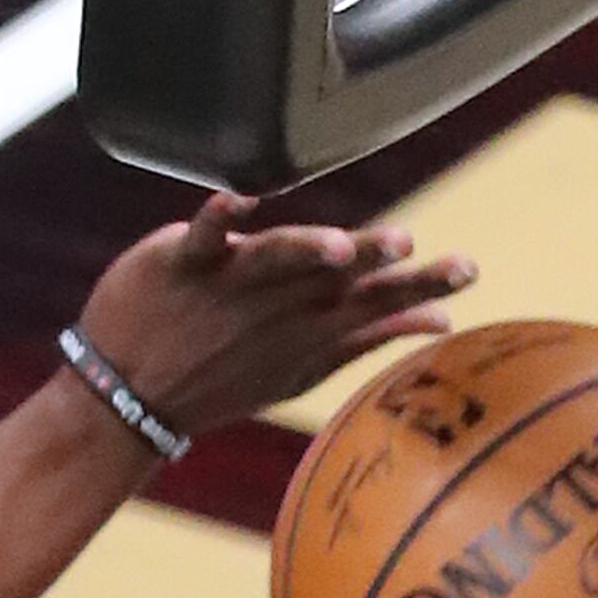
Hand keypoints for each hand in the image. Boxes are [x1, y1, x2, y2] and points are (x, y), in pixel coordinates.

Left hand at [77, 201, 475, 441]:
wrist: (130, 396)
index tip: (467, 270)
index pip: (378, 302)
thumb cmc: (225, 375)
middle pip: (334, 279)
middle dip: (373, 264)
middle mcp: (278, 307)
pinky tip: (240, 201)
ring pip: (277, 261)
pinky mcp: (180, 266)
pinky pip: (202, 240)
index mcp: (313, 327)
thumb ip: (370, 336)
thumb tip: (440, 322)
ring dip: (305, 249)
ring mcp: (229, 288)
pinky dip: (219, 220)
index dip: (422, 285)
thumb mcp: (306, 365)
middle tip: (411, 248)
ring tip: (340, 245)